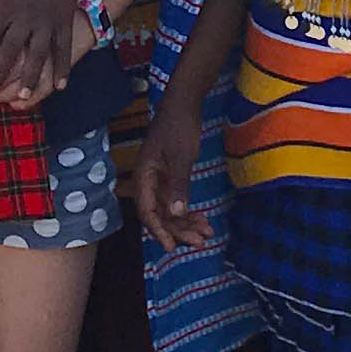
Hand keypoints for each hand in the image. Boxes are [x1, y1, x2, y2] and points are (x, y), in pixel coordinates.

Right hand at [136, 85, 214, 249]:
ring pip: (169, 210)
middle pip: (160, 214)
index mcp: (143, 175)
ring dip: (186, 224)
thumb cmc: (179, 126)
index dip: (159, 231)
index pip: (147, 211)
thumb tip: (176, 214)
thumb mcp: (181, 157)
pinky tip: (203, 220)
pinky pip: (176, 200)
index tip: (171, 247)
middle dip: (179, 230)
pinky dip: (189, 211)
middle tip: (200, 242)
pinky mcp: (170, 176)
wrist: (184, 103)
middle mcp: (148, 180)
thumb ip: (178, 185)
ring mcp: (159, 179)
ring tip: (206, 235)